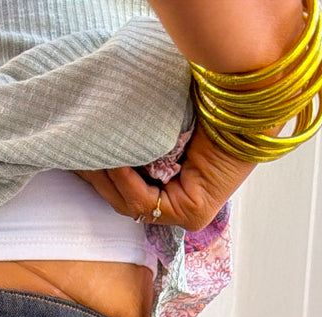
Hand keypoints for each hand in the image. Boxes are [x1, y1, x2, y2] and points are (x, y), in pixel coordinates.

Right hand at [73, 119, 257, 231]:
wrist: (243, 98)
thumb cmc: (206, 101)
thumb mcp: (159, 125)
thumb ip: (133, 141)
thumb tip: (91, 145)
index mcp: (172, 180)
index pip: (126, 188)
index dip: (100, 173)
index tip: (78, 154)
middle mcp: (179, 200)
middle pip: (123, 199)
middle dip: (98, 177)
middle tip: (77, 153)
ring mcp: (186, 212)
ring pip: (129, 204)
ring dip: (109, 177)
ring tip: (95, 152)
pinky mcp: (193, 213)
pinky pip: (145, 201)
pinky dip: (127, 180)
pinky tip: (119, 159)